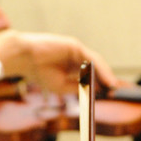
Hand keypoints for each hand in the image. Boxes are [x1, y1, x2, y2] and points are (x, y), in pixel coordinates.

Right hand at [0, 30, 117, 92]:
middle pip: (96, 69)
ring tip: (113, 87)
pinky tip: (106, 78)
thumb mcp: (62, 86)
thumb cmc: (39, 72)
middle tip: (116, 91)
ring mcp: (76, 50)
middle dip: (106, 80)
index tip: (110, 95)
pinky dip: (100, 69)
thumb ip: (79, 88)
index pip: (91, 75)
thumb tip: (97, 92)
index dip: (101, 85)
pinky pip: (91, 58)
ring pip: (96, 63)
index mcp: (72, 67)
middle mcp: (76, 57)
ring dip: (106, 75)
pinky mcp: (74, 45)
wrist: (24, 59)